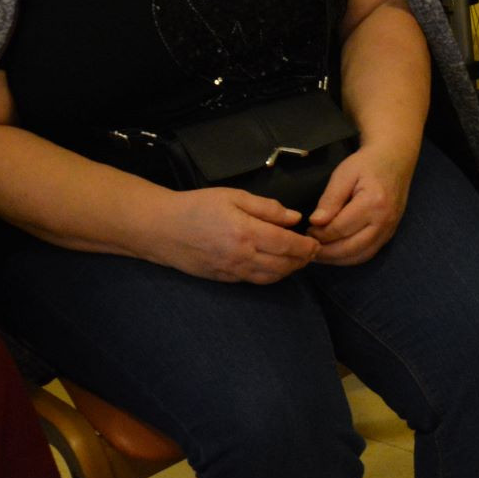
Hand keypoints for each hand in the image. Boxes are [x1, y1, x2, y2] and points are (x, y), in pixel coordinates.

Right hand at [150, 187, 318, 283]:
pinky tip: (276, 267)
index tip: (316, 242)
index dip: (305, 246)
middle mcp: (242, 256)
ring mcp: (232, 271)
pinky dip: (271, 276)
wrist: (162, 229)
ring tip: (299, 261)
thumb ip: (267, 208)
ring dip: (289, 271)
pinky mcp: (223, 279)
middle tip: (313, 252)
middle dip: (302, 261)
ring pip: (270, 277)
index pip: (287, 244)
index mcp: (246, 233)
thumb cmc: (198, 206)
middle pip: (283, 265)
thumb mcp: (233, 197)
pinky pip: (254, 281)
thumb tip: (295, 218)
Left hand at [308, 145, 414, 265]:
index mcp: (373, 203)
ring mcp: (389, 230)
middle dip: (325, 251)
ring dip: (336, 259)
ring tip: (318, 253)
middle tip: (309, 246)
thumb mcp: (344, 174)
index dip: (319, 234)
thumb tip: (315, 222)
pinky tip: (335, 253)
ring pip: (359, 256)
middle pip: (350, 248)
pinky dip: (349, 258)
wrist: (394, 160)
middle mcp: (384, 221)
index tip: (307, 230)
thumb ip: (330, 199)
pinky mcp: (389, 235)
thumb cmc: (366, 164)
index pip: (339, 228)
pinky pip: (368, 254)